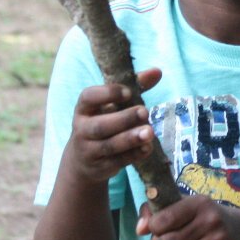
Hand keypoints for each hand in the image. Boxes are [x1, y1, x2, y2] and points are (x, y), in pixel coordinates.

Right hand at [62, 67, 162, 183]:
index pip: (89, 98)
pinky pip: (118, 161)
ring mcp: (89, 150)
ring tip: (150, 132)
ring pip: (109, 145)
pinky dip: (134, 155)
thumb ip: (134, 86)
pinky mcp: (100, 167)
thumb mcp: (112, 104)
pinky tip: (148, 147)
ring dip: (131, 139)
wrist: (83, 160)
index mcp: (84, 108)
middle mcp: (82, 129)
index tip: (128, 92)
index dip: (108, 94)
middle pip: (100, 125)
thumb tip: (157, 72)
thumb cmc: (104, 120)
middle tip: (145, 111)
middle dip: (124, 119)